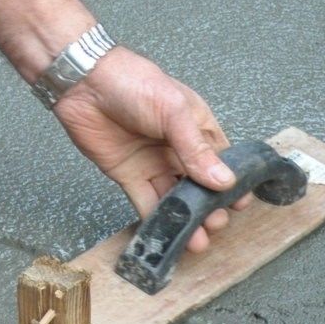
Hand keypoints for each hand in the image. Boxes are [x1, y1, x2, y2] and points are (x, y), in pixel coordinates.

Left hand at [50, 48, 241, 253]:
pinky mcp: (128, 175)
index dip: (230, 182)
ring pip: (174, 198)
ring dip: (186, 219)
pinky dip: (156, 219)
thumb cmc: (134, 84)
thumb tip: (224, 181)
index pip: (220, 160)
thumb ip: (197, 149)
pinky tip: (167, 234)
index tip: (239, 204)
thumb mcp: (173, 111)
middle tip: (215, 224)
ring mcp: (153, 163)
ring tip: (198, 240)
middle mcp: (177, 148)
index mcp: (196, 126)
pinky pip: (146, 201)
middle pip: (198, 184)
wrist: (85, 83)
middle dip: (209, 207)